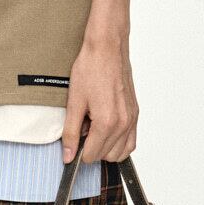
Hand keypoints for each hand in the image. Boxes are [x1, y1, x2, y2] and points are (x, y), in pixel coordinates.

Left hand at [61, 36, 137, 163]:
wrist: (107, 48)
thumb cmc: (91, 69)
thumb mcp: (74, 102)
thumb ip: (71, 132)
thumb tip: (68, 154)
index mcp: (107, 122)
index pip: (91, 156)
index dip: (78, 151)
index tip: (73, 138)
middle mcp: (123, 123)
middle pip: (106, 156)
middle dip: (91, 147)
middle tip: (83, 127)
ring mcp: (132, 119)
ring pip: (120, 152)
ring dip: (105, 147)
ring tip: (94, 126)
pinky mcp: (135, 113)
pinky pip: (131, 141)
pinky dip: (119, 142)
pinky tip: (106, 129)